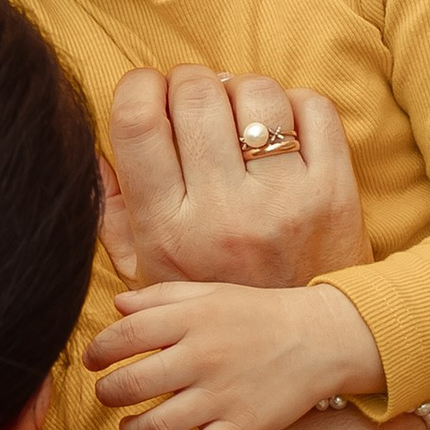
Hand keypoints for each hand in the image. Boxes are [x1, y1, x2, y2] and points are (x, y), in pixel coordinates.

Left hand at [86, 278, 382, 429]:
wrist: (321, 339)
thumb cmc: (257, 315)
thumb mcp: (210, 293)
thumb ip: (161, 298)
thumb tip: (118, 307)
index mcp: (192, 320)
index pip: (125, 336)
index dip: (98, 351)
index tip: (93, 361)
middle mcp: (203, 357)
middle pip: (130, 385)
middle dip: (108, 394)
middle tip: (110, 395)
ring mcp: (223, 396)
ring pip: (155, 428)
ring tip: (131, 426)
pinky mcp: (243, 428)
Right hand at [99, 64, 366, 289]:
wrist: (304, 345)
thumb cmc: (216, 296)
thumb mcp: (146, 271)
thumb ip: (113, 210)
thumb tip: (95, 145)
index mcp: (168, 230)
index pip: (137, 120)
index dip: (138, 87)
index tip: (148, 94)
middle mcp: (224, 214)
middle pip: (195, 94)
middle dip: (189, 84)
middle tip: (194, 105)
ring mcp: (283, 201)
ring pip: (255, 92)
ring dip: (241, 93)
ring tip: (238, 120)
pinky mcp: (333, 191)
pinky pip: (311, 107)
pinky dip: (293, 105)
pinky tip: (279, 133)